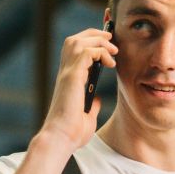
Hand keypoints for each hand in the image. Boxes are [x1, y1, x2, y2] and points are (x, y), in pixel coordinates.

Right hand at [39, 28, 116, 149]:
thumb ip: (91, 104)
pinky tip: (110, 63)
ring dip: (98, 41)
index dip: (90, 42)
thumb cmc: (72, 132)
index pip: (75, 50)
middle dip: (94, 34)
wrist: (62, 138)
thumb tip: (96, 99)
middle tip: (111, 39)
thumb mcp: (87, 115)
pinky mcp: (72, 77)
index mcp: (68, 80)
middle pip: (74, 40)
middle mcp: (65, 73)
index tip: (108, 45)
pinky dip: (100, 52)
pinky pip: (86, 52)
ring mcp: (67, 73)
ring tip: (113, 49)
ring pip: (79, 41)